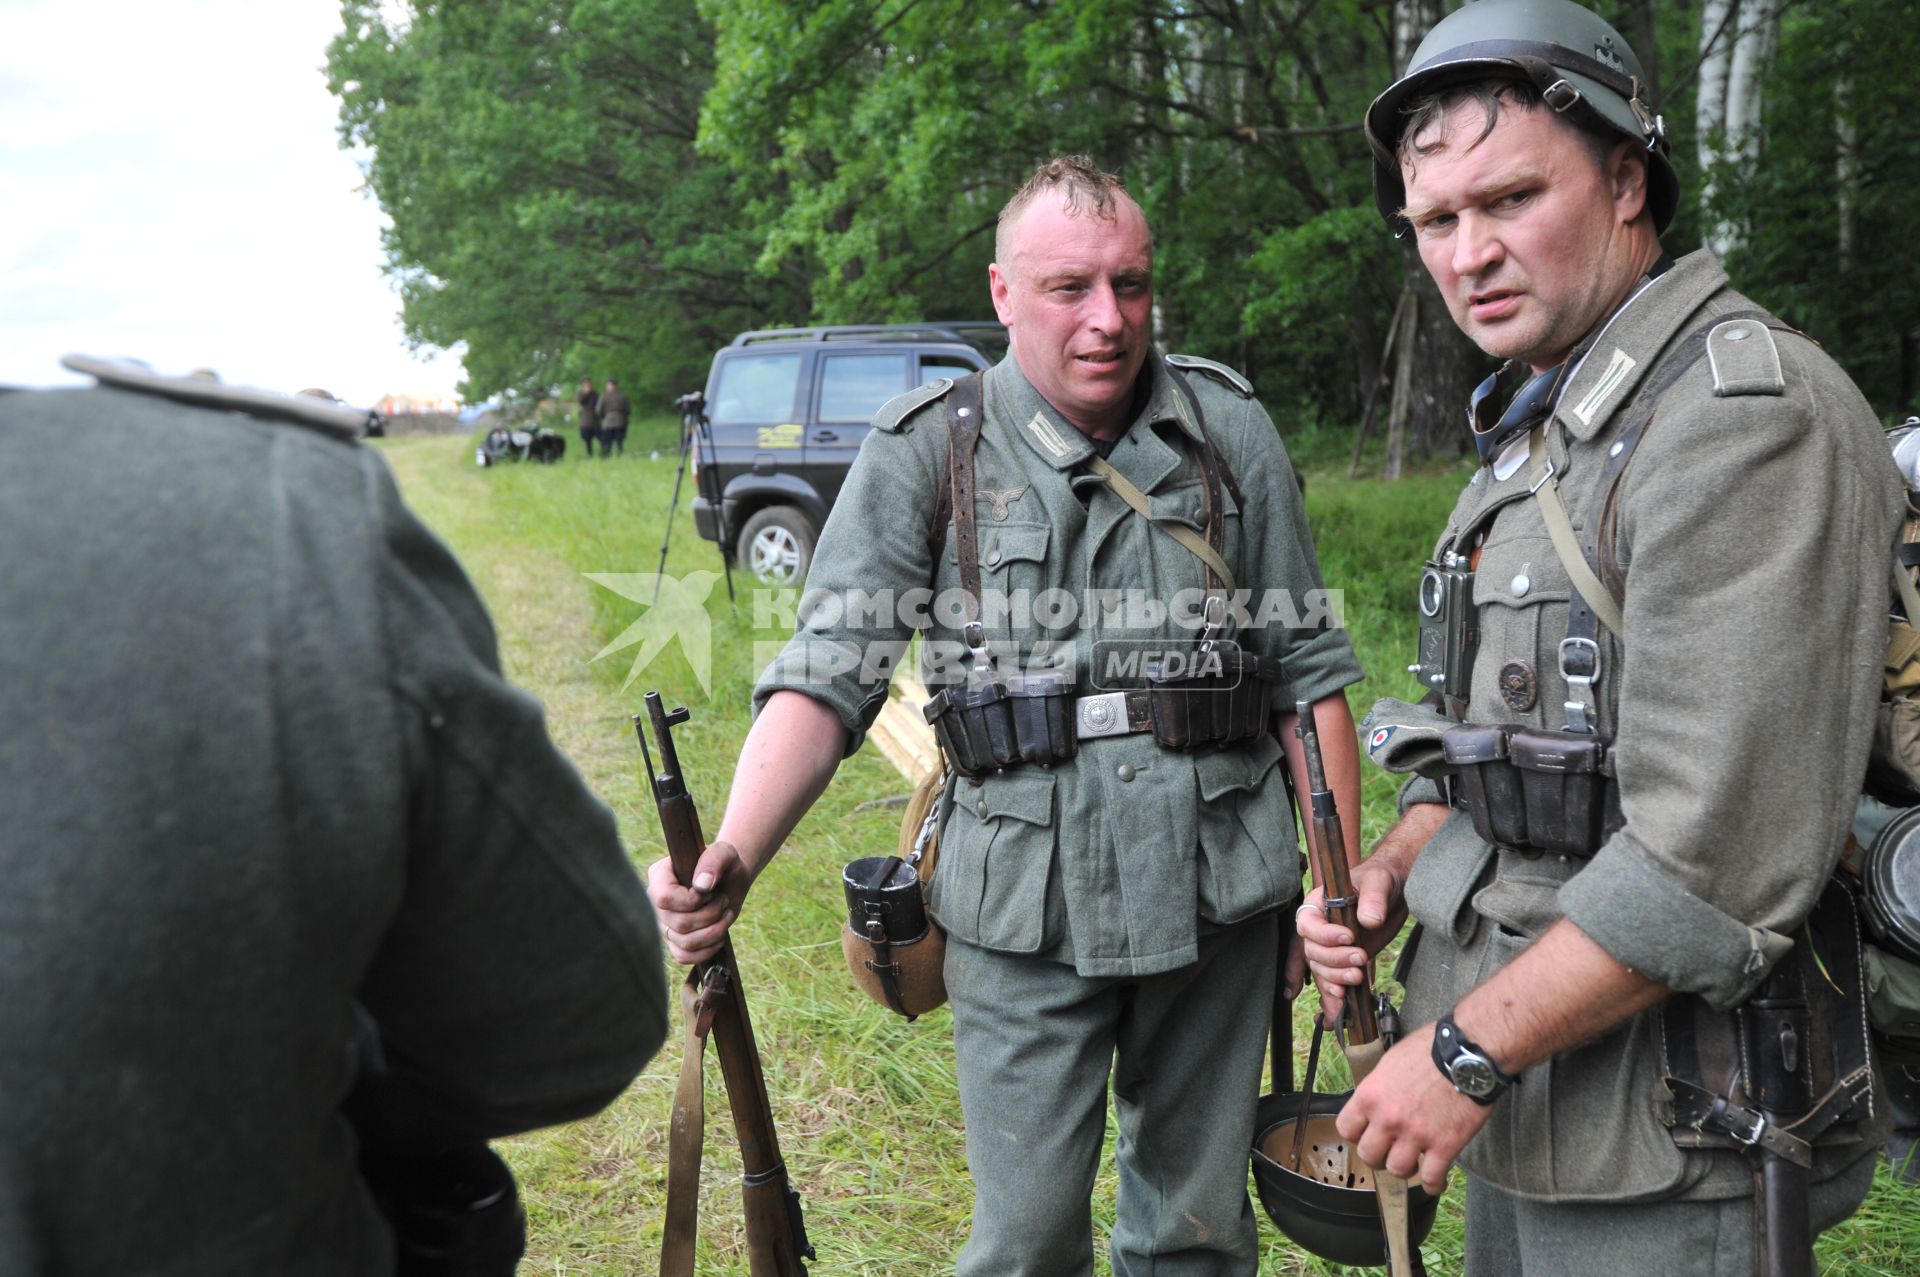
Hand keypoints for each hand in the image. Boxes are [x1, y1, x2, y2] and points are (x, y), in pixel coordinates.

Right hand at [647, 840, 755, 964]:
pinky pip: (684, 956)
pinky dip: (708, 949)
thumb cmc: (724, 864)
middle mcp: (655, 902)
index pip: (664, 898)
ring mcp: (663, 923)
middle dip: (711, 915)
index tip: (709, 891)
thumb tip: (701, 885)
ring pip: (685, 943)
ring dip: (714, 931)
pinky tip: (719, 935)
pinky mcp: (674, 941)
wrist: (731, 880)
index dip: (691, 901)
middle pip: (679, 924)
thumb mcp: (724, 853)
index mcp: (659, 876)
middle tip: (722, 900)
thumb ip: (713, 860)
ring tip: (724, 914)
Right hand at [1298, 855, 1406, 1023]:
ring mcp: (1330, 947)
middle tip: (1360, 958)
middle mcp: (1319, 927)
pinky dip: (1331, 999)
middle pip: (1312, 952)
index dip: (1324, 935)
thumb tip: (1369, 920)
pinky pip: (1329, 983)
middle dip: (1334, 960)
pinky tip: (1335, 1014)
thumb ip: (1373, 898)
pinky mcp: (1343, 962)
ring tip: (1357, 978)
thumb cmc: (1382, 878)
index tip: (1350, 936)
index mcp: (1318, 904)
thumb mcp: (1379, 881)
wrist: (1396, 890)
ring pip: (1320, 971)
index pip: (1307, 924)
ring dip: (1335, 979)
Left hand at [1336, 1024, 1491, 1196]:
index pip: (1345, 1129)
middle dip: (1378, 1155)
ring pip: (1397, 1170)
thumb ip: (1378, 1088)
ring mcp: (1416, 1135)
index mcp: (1371, 1095)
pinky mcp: (1444, 1146)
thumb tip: (1374, 1102)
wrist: (1469, 1053)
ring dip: (1404, 1168)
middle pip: (1368, 1155)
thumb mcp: (1390, 1062)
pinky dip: (1432, 1184)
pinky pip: (1431, 1178)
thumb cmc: (1430, 1049)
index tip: (1366, 1133)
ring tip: (1413, 1162)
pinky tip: (1435, 1181)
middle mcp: (1388, 1119)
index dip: (1356, 1134)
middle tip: (1389, 1150)